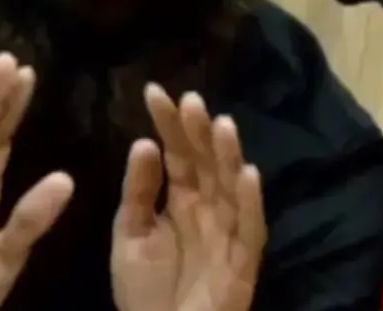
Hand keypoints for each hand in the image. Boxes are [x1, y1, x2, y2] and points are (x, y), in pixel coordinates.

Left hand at [110, 85, 266, 310]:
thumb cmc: (146, 291)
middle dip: (200, 131)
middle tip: (190, 101)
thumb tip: (143, 143)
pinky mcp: (243, 259)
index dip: (169, 124)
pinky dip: (250, 202)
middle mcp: (209, 207)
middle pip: (207, 162)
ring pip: (232, 186)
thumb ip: (138, 192)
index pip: (178, 152)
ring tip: (220, 125)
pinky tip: (247, 174)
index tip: (153, 92)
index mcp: (182, 198)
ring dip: (228, 156)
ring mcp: (229, 230)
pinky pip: (250, 227)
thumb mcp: (131, 235)